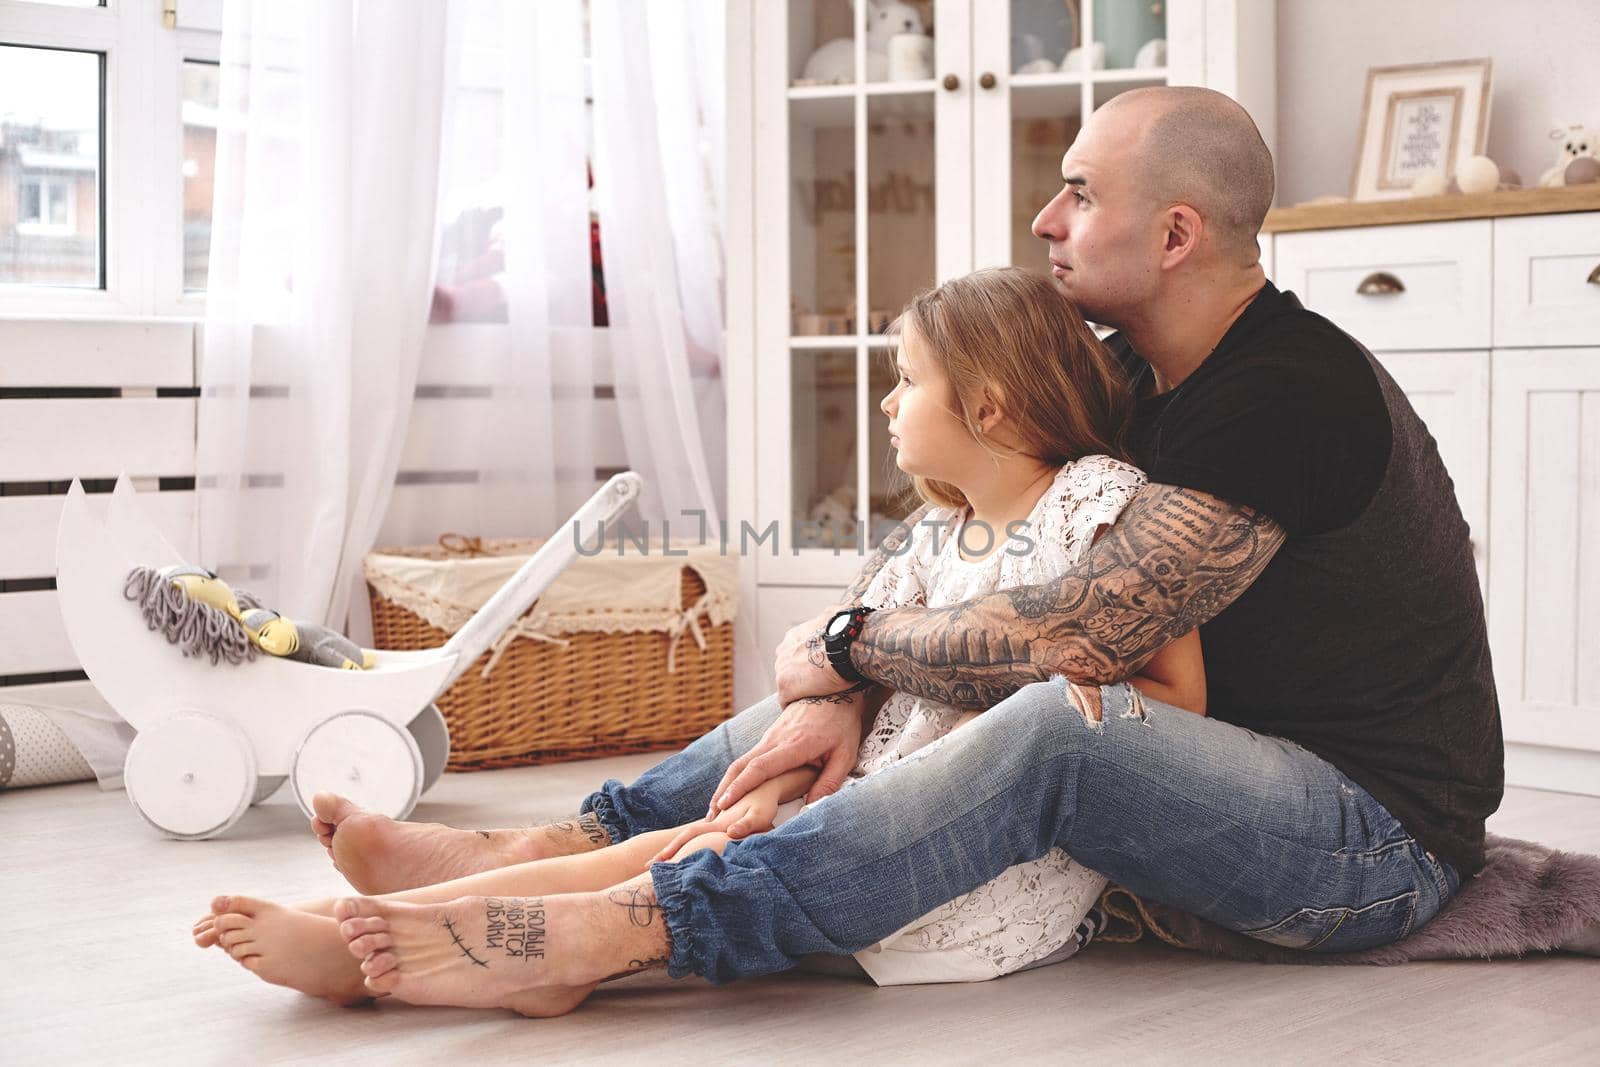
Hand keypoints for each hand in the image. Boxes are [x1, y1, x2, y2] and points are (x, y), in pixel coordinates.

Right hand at [650, 788, 780, 862]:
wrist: (764, 785)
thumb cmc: (764, 804)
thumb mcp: (758, 817)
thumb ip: (745, 826)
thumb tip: (731, 833)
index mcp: (718, 823)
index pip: (689, 835)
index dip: (673, 849)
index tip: (655, 862)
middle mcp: (714, 822)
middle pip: (686, 836)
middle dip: (668, 850)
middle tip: (647, 866)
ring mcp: (716, 821)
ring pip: (692, 835)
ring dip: (676, 848)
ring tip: (660, 862)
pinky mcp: (722, 821)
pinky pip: (701, 834)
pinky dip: (690, 843)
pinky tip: (684, 852)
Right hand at [708, 687, 867, 814]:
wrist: (831, 690)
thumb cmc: (839, 723)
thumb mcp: (844, 755)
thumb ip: (829, 782)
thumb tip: (811, 809)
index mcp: (793, 745)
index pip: (760, 767)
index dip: (741, 787)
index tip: (724, 804)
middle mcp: (774, 740)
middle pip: (740, 766)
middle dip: (723, 791)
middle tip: (711, 816)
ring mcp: (769, 737)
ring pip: (740, 762)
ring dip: (726, 785)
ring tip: (715, 809)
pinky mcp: (768, 737)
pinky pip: (747, 758)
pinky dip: (735, 776)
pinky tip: (731, 792)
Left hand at [774, 609, 852, 704]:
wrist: (846, 647)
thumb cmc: (846, 631)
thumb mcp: (836, 615)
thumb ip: (831, 617)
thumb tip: (841, 612)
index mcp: (794, 636)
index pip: (794, 651)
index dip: (806, 662)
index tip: (818, 668)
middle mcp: (783, 651)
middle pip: (788, 668)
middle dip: (801, 676)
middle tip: (819, 685)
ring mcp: (781, 669)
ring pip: (787, 685)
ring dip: (799, 691)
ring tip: (815, 699)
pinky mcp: (785, 687)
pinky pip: (786, 701)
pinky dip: (796, 705)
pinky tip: (807, 709)